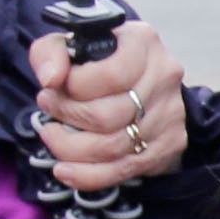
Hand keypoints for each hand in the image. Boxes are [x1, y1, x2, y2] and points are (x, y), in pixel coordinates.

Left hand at [27, 19, 189, 192]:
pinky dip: (88, 176)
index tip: (51, 88)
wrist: (135, 79)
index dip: (73, 89)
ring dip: (70, 148)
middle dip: (66, 118)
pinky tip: (65, 171)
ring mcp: (171, 113)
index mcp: (143, 43)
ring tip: (52, 136)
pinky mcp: (169, 144)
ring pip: (113, 147)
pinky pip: (124, 170)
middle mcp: (165, 76)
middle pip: (109, 116)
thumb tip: (51, 80)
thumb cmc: (95, 60)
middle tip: (48, 111)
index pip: (111, 76)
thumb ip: (50, 53)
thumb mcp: (67, 45)